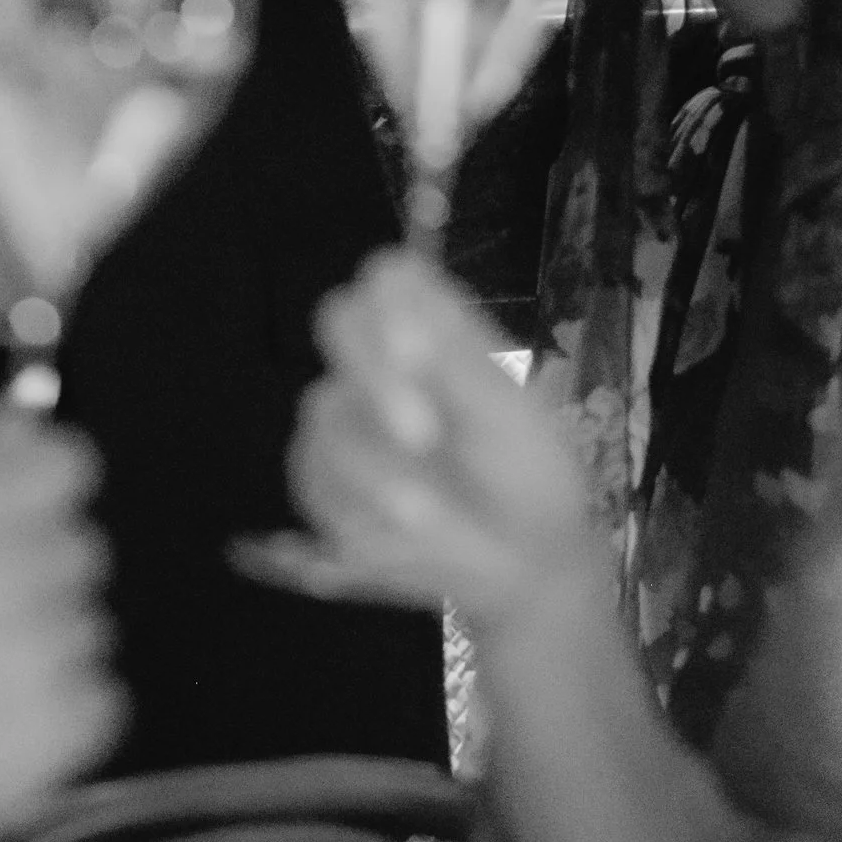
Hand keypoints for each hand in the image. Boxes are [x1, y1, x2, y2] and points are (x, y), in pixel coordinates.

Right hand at [0, 405, 121, 841]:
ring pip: (88, 626)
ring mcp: (50, 655)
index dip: (39, 488)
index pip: (67, 465)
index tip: (6, 518)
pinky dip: (61, 715)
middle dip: (32, 574)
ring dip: (43, 647)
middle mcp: (19, 571)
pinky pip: (102, 698)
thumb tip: (11, 424)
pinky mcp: (66, 734)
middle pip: (79, 548)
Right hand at [288, 251, 594, 634]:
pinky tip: (400, 536)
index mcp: (433, 332)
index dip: (391, 301)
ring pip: (324, 413)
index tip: (420, 352)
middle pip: (337, 319)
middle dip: (375, 375)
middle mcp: (381, 363)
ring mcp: (346, 420)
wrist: (524, 564)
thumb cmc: (529, 476)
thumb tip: (408, 307)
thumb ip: (458, 362)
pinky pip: (312, 479)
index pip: (389, 277)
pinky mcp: (322, 480)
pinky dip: (357, 512)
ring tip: (430, 517)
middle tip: (422, 436)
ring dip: (377, 470)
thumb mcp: (509, 419)